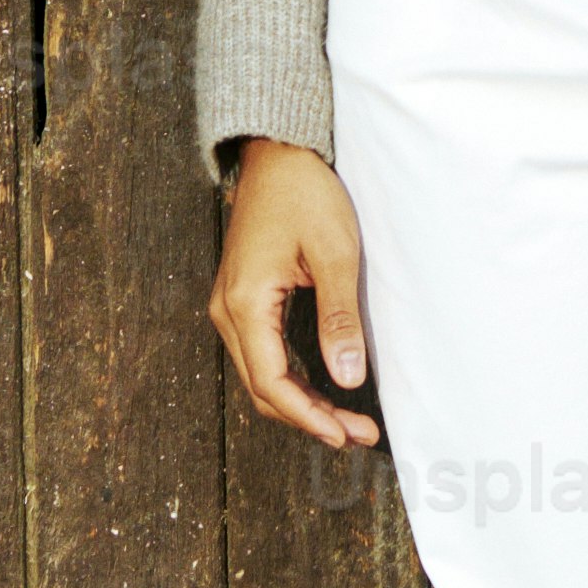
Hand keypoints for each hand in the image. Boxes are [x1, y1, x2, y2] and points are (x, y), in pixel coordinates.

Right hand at [207, 139, 377, 451]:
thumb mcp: (335, 253)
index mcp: (246, 302)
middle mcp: (228, 310)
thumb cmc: (306, 193)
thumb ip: (340, 317)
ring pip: (262, 376)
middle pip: (263, 388)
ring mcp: (231, 306)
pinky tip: (324, 390)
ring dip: (302, 403)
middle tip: (358, 434)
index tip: (344, 435)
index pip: (272, 381)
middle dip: (310, 418)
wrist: (278, 152)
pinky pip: (262, 355)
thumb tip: (348, 378)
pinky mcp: (243, 300)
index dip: (308, 416)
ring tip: (348, 422)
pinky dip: (292, 380)